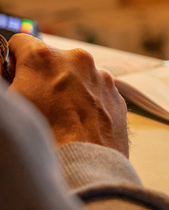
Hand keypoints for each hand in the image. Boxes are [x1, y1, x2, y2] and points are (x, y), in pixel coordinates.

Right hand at [7, 34, 129, 156]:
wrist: (85, 168)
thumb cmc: (43, 140)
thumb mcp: (13, 104)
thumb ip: (8, 82)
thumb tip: (10, 77)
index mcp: (44, 57)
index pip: (20, 42)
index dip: (14, 59)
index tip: (14, 74)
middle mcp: (77, 60)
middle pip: (52, 59)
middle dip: (43, 75)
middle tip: (37, 101)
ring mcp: (101, 76)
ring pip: (77, 75)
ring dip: (67, 88)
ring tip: (60, 118)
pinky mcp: (116, 95)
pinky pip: (96, 91)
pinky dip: (87, 101)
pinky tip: (79, 124)